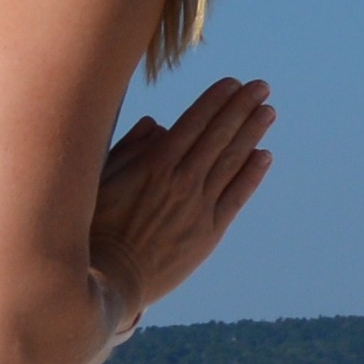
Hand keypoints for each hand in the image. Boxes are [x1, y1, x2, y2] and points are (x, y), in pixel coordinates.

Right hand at [92, 75, 274, 312]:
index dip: (216, 100)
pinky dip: (251, 174)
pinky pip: (236, 197)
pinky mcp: (208, 233)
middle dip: (242, 107)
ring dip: (252, 133)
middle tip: (261, 87)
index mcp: (155, 164)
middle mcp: (182, 181)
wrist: (109, 280)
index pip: (194, 122)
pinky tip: (264, 156)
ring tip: (268, 112)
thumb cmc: (96, 227)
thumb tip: (158, 125)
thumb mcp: (102, 180)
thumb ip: (130, 149)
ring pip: (232, 161)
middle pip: (219, 135)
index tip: (233, 83)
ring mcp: (198, 207)